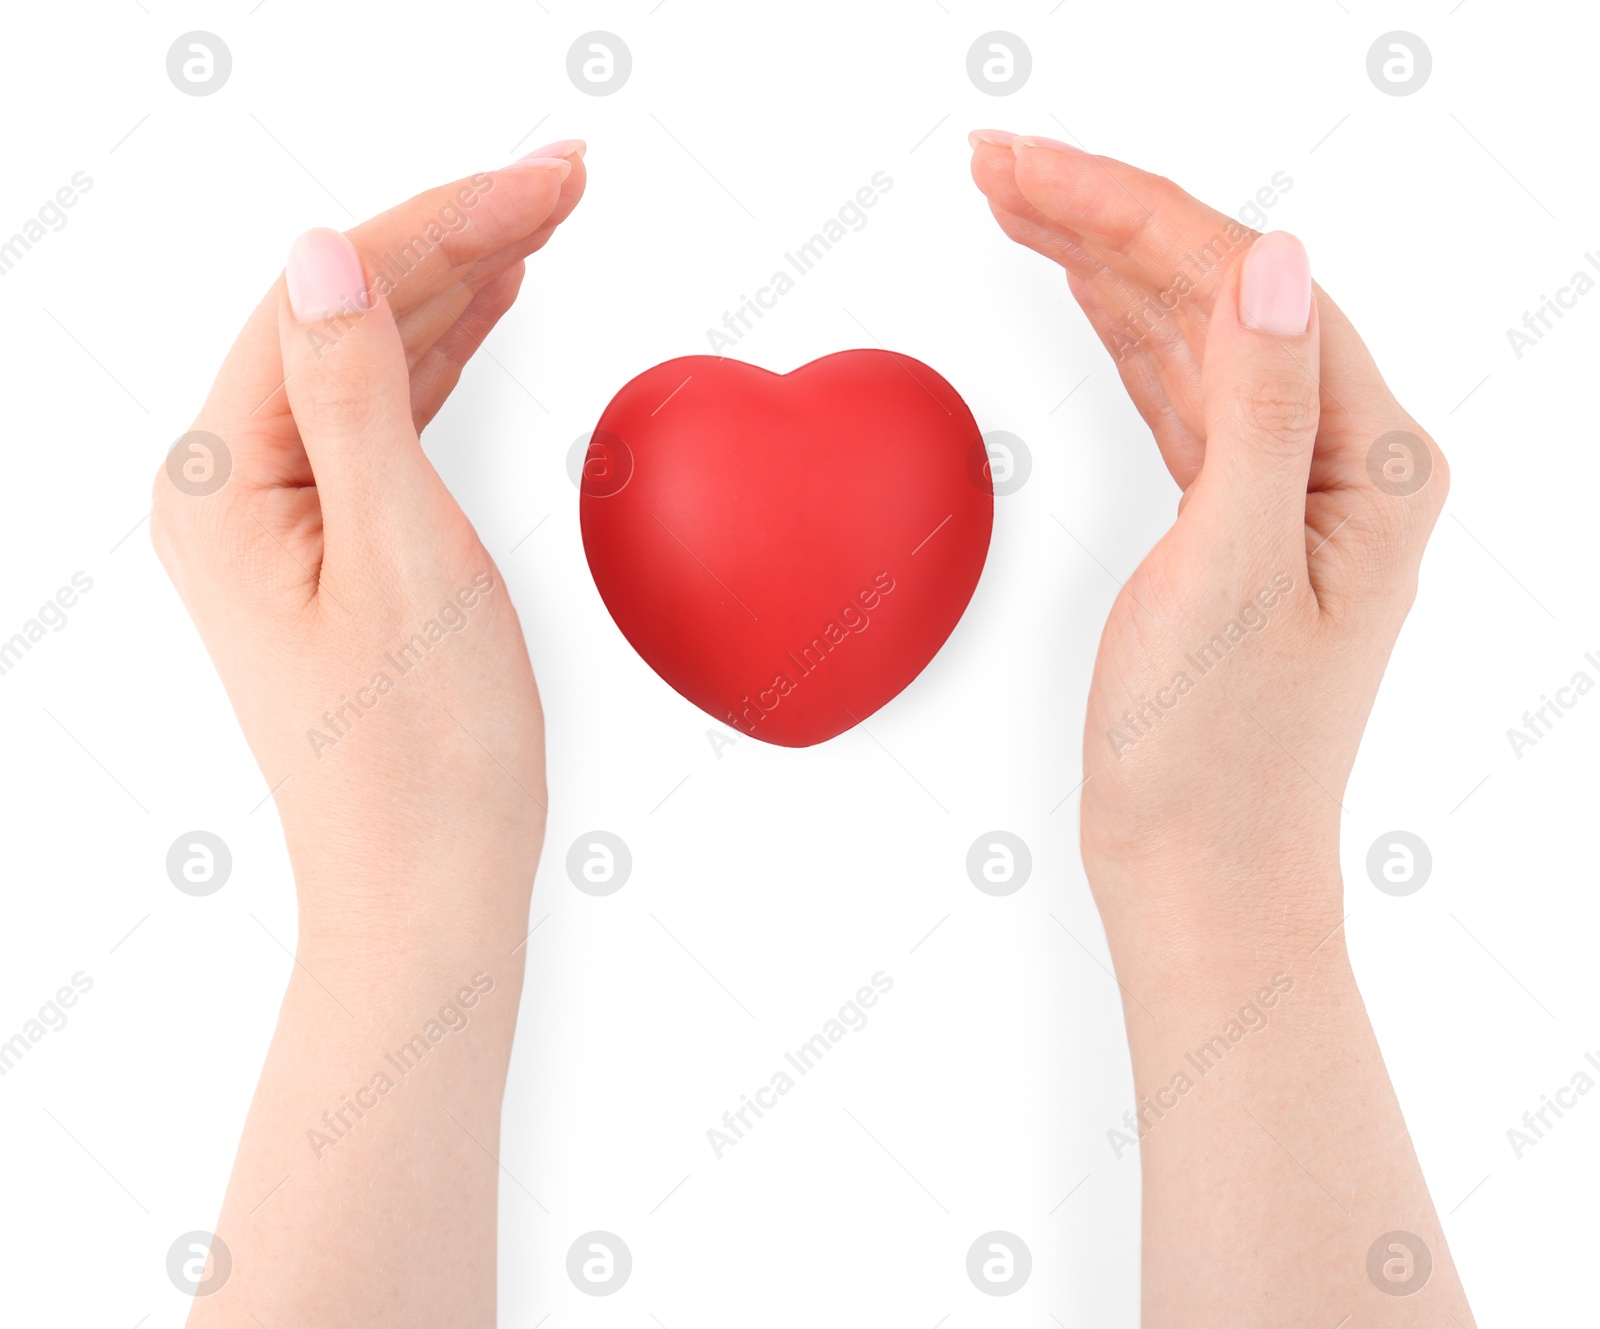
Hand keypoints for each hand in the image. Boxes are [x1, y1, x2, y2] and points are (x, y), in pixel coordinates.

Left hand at [154, 143, 585, 1327]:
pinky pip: (383, 418)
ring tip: (538, 224)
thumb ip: (357, 399)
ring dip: (454, 287)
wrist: (427, 891)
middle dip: (456, 238)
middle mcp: (234, 494)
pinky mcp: (337, 549)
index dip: (441, 224)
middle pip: (344, 314)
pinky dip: (442, 360)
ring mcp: (284, 522)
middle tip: (562, 181)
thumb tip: (323, 256)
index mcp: (223, 488)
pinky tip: (485, 317)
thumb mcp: (401, 560)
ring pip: (368, 359)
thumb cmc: (420, 760)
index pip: (328, 300)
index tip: (543, 182)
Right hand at [970, 131, 1447, 952]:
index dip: (1134, 214)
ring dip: (1102, 263)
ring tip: (1015, 202)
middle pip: (1217, 293)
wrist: (1199, 873)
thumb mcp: (1235, 576)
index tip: (1032, 170)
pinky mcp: (1227, 519)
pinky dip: (1117, 335)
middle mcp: (1340, 462)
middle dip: (1104, 218)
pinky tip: (1082, 291)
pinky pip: (1174, 393)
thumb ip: (1262, 412)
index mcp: (1371, 465)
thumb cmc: (1219, 761)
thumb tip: (1272, 261)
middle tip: (997, 166)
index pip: (1249, 287)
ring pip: (1188, 336)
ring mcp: (1283, 489)